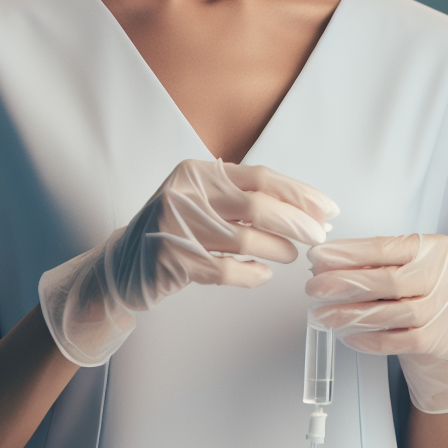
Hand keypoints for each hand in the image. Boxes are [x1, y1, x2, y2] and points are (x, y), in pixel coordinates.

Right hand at [40, 159, 338, 366]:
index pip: (261, 177)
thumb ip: (239, 197)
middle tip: (320, 236)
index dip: (299, 193)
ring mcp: (177, 227)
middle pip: (257, 205)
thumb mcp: (201, 201)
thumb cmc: (172, 232)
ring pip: (245, 237)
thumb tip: (303, 208)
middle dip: (297, 222)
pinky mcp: (172, 261)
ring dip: (278, 248)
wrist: (121, 266)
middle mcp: (186, 194)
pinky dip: (251, 274)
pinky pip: (226, 269)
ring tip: (292, 256)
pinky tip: (262, 274)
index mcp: (197, 172)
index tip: (327, 208)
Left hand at [306, 234, 447, 413]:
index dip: (347, 253)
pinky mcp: (439, 341)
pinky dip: (368, 339)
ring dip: (350, 313)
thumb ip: (377, 262)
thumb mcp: (410, 265)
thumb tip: (327, 263)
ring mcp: (445, 310)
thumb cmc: (426, 290)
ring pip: (391, 312)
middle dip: (344, 283)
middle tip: (314, 287)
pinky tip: (348, 335)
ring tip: (323, 314)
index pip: (384, 247)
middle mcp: (444, 277)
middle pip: (387, 280)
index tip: (318, 257)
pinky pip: (397, 341)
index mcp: (434, 248)